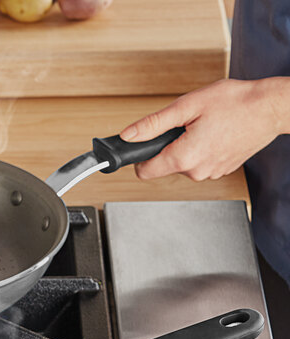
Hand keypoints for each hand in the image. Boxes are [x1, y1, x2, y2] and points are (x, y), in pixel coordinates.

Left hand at [120, 78, 289, 180]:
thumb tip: (129, 135)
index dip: (140, 157)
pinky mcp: (221, 171)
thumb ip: (153, 124)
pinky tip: (216, 134)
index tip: (144, 145)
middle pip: (165, 165)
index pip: (144, 171)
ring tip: (206, 127)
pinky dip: (202, 149)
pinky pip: (200, 163)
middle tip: (187, 125)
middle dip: (169, 145)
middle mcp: (196, 172)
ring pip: (183, 164)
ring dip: (187, 147)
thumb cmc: (235, 103)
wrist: (271, 108)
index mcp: (184, 158)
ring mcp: (210, 174)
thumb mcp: (187, 106)